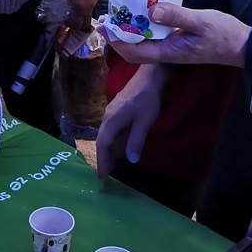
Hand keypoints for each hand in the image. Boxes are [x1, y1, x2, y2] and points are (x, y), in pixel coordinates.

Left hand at [54, 0, 97, 29]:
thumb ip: (57, 2)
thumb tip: (51, 8)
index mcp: (82, 7)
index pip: (80, 24)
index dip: (73, 27)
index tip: (66, 25)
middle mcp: (91, 3)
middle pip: (86, 18)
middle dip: (79, 21)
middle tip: (70, 19)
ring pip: (89, 8)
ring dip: (82, 9)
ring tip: (73, 6)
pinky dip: (85, 0)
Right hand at [96, 64, 165, 178]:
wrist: (150, 76)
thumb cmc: (147, 100)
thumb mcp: (144, 122)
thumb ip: (136, 141)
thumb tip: (130, 160)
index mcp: (112, 121)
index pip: (103, 144)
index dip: (102, 160)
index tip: (102, 175)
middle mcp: (107, 117)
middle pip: (102, 140)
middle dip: (103, 157)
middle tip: (106, 172)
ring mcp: (111, 112)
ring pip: (105, 134)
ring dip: (107, 149)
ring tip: (111, 162)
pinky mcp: (116, 109)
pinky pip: (110, 129)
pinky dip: (112, 140)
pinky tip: (118, 145)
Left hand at [109, 4, 249, 67]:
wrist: (243, 45)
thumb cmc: (223, 34)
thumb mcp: (200, 21)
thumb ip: (176, 17)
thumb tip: (151, 11)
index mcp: (168, 52)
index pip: (133, 52)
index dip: (116, 41)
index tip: (105, 26)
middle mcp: (166, 53)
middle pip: (134, 49)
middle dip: (117, 36)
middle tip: (105, 18)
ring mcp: (171, 48)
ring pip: (142, 43)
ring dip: (128, 31)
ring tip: (116, 14)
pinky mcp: (176, 41)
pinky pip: (153, 37)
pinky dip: (142, 27)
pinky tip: (140, 14)